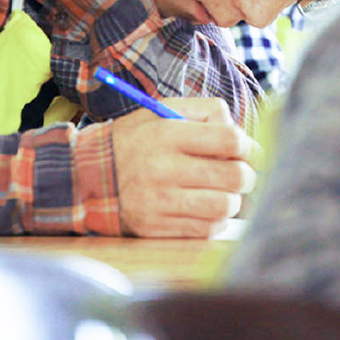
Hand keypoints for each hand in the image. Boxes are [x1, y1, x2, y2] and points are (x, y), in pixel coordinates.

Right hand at [110, 97, 258, 236]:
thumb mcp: (163, 110)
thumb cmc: (138, 139)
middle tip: (241, 174)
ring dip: (232, 200)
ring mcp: (159, 201)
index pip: (230, 140)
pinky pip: (206, 229)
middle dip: (246, 175)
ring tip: (221, 192)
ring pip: (224, 206)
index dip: (249, 147)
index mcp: (166, 133)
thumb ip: (205, 111)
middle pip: (233, 176)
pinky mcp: (156, 227)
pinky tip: (203, 207)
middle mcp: (162, 168)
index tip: (249, 151)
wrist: (91, 174)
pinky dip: (214, 219)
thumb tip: (241, 134)